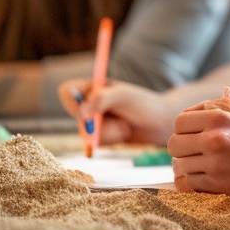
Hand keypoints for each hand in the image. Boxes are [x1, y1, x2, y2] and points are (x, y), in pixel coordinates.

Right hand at [58, 79, 174, 145]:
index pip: (66, 91)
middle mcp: (91, 102)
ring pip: (85, 133)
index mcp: (94, 86)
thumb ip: (102, 100)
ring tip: (125, 126)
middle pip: (75, 115)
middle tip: (118, 120)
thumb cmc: (145, 104)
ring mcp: (95, 120)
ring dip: (108, 132)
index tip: (89, 107)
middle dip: (95, 122)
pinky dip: (111, 140)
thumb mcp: (124, 96)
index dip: (73, 100)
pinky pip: (95, 143)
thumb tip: (81, 113)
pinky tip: (124, 134)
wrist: (162, 123)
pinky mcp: (101, 135)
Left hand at [168, 95, 229, 202]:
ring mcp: (216, 163)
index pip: (179, 123)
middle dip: (183, 151)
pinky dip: (195, 185)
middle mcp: (215, 138)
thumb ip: (219, 108)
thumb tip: (195, 110)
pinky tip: (209, 181)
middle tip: (198, 155)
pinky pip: (189, 185)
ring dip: (190, 170)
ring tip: (208, 169)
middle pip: (173, 145)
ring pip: (180, 167)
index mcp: (220, 117)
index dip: (184, 131)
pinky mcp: (219, 185)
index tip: (193, 138)